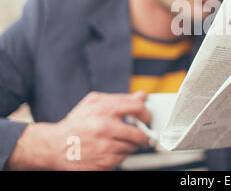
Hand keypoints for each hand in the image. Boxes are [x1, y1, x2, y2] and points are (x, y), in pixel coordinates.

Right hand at [6, 91, 150, 169]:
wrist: (54, 147)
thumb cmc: (75, 124)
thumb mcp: (94, 102)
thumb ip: (120, 98)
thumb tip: (141, 95)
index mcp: (104, 110)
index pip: (137, 108)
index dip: (146, 113)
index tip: (146, 117)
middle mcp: (105, 129)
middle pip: (139, 134)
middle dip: (144, 136)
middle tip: (142, 136)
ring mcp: (104, 148)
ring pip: (131, 148)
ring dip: (129, 145)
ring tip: (118, 141)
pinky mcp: (103, 164)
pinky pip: (122, 160)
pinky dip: (119, 155)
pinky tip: (109, 150)